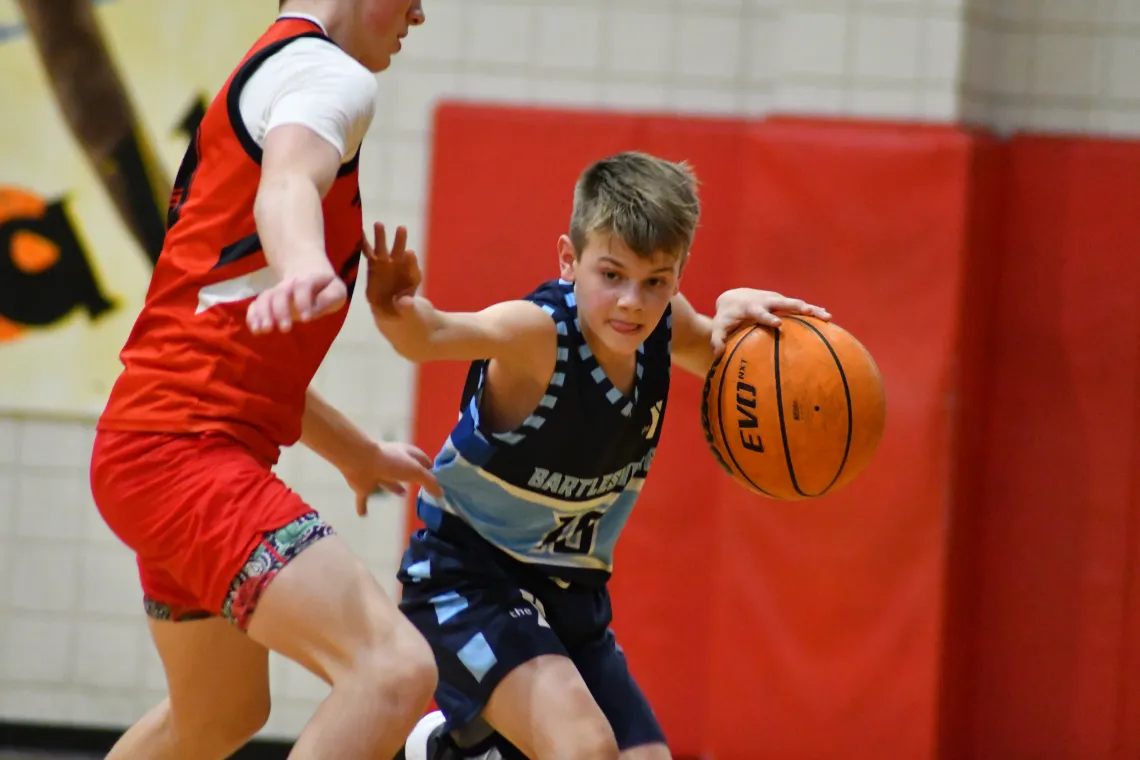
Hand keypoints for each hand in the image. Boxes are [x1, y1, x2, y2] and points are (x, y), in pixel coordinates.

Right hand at [247, 267, 346, 333]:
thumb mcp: (336, 290)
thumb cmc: (325, 288)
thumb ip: (331, 297)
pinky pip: (255, 305)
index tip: (307, 319)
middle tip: (284, 329)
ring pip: (265, 298)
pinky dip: (252, 316)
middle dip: (280, 311)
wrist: (308, 272)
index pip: (302, 286)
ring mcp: (276, 292)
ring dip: (262, 314)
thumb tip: (316, 309)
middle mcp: (289, 284)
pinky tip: (255, 330)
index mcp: (307, 279)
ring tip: (264, 330)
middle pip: (280, 293)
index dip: (303, 301)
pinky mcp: (268, 301)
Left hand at [340, 440, 443, 516]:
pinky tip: (363, 514)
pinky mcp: (363, 486)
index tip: (434, 473)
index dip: (428, 465)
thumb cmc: (391, 462)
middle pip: (404, 469)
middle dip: (411, 476)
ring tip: (402, 495)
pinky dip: (363, 506)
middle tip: (419, 485)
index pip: (420, 458)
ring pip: (387, 482)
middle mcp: (391, 462)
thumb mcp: (416, 471)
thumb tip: (440, 493)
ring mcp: (377, 474)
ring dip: (393, 487)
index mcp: (404, 454)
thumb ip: (429, 482)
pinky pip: (363, 498)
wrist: (360, 461)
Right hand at [363, 222, 421, 317]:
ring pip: (384, 249)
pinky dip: (364, 244)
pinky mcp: (374, 264)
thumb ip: (407, 306)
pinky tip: (358, 233)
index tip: (409, 252)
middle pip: (401, 252)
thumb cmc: (402, 307)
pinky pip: (368, 253)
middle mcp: (400, 266)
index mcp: (412, 277)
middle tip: (402, 228)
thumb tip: (405, 302)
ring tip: (379, 224)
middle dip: (400, 241)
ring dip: (381, 237)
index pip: (413, 267)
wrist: (391, 307)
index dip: (411, 261)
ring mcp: (386, 263)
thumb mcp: (406, 310)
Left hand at [711, 289, 830, 354]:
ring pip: (796, 303)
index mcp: (751, 307)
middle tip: (811, 312)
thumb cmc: (726, 317)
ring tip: (827, 317)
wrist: (733, 297)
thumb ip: (717, 340)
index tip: (778, 324)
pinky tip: (826, 318)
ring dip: (811, 309)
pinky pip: (799, 307)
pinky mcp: (783, 302)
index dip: (769, 317)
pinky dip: (812, 311)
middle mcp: (766, 301)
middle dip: (797, 307)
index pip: (760, 312)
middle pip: (784, 303)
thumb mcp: (719, 327)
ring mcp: (776, 300)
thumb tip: (718, 355)